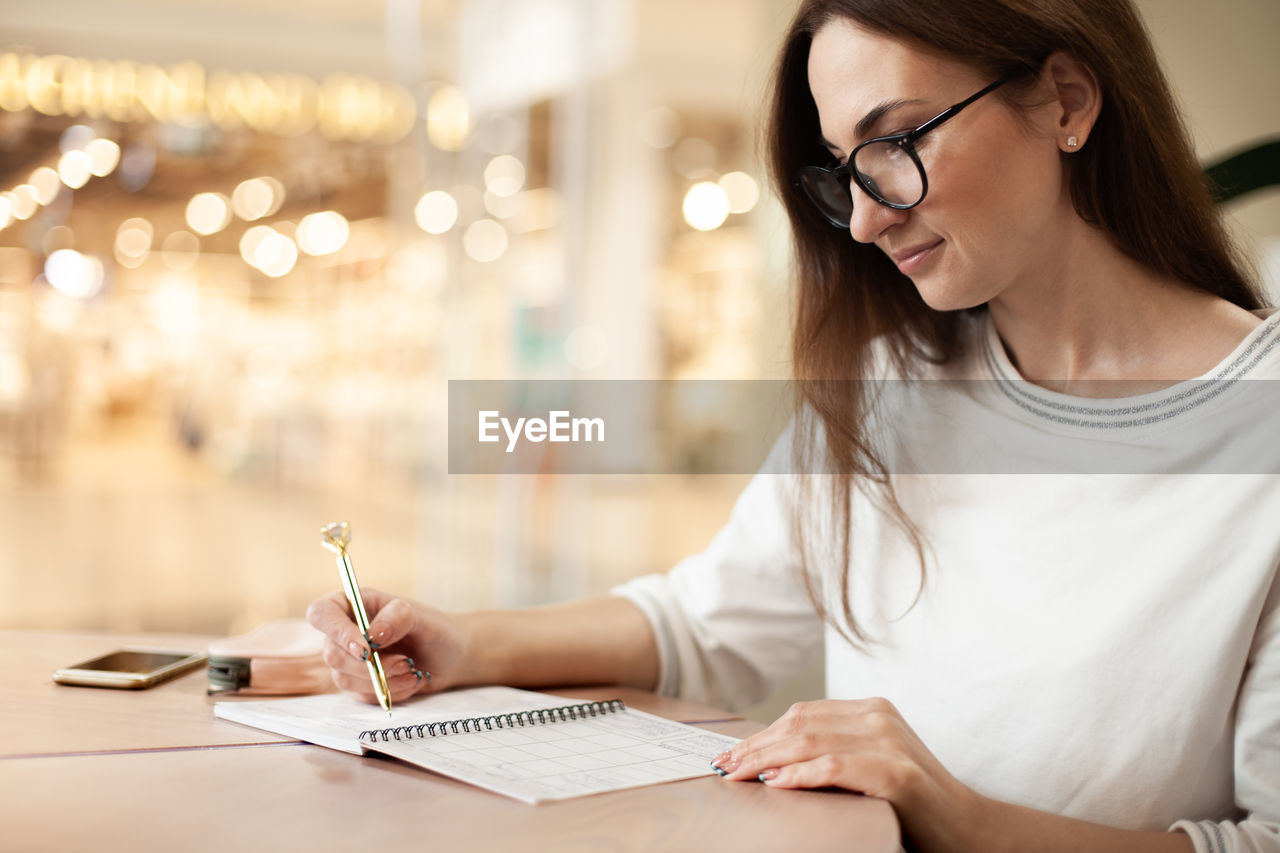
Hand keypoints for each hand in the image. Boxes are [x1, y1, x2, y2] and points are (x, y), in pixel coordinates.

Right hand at [306, 589, 468, 704]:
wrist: (448, 656)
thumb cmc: (433, 628)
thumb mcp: (422, 617)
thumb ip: (398, 618)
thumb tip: (372, 634)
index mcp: (354, 605)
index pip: (322, 613)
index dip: (336, 631)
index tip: (365, 648)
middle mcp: (345, 632)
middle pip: (332, 654)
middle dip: (369, 665)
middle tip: (405, 662)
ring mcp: (349, 660)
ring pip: (344, 678)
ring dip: (381, 679)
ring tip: (413, 670)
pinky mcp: (359, 684)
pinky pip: (362, 695)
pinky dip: (389, 691)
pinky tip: (412, 680)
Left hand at [712, 698, 982, 852]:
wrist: (969, 829)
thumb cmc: (913, 803)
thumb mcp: (869, 766)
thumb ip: (833, 752)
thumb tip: (770, 761)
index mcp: (872, 710)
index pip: (803, 715)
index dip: (762, 734)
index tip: (731, 754)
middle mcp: (879, 717)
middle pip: (800, 726)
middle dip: (755, 747)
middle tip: (724, 766)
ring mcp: (889, 742)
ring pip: (810, 742)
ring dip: (766, 760)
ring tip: (737, 775)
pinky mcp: (895, 773)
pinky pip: (835, 767)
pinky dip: (800, 775)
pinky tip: (775, 784)